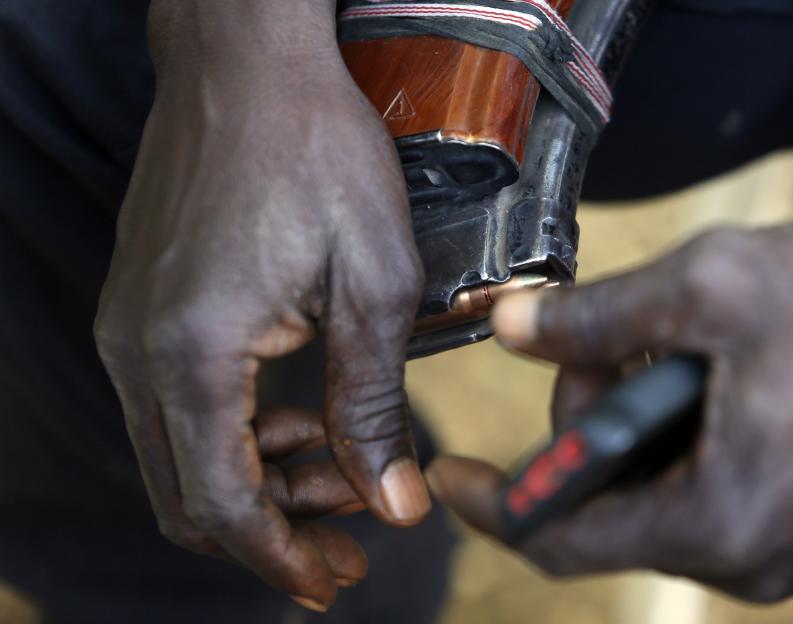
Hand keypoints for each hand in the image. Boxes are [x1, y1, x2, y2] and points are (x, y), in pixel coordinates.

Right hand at [94, 1, 428, 610]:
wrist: (248, 63)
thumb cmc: (316, 154)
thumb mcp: (374, 283)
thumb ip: (375, 403)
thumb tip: (394, 502)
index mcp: (194, 354)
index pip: (223, 504)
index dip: (279, 558)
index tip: (332, 582)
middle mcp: (139, 351)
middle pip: (190, 496)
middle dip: (272, 533)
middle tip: (348, 543)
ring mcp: (130, 328)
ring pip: (181, 456)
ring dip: (261, 484)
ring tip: (342, 476)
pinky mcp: (142, 307)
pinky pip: (177, 406)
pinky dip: (240, 435)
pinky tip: (301, 418)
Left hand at [426, 222, 792, 601]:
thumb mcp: (708, 288)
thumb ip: (593, 316)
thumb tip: (510, 327)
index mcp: (718, 518)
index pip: (561, 538)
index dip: (494, 504)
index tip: (448, 478)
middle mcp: (753, 560)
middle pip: (611, 508)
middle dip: (586, 422)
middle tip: (605, 341)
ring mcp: (789, 552)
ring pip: (661, 498)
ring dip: (638, 425)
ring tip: (670, 346)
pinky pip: (710, 496)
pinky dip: (684, 442)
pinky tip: (707, 377)